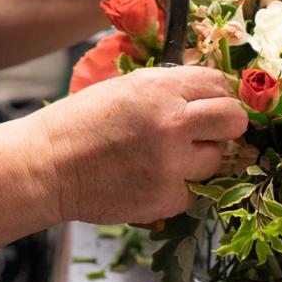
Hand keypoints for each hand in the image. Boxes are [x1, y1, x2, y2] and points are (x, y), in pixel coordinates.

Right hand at [26, 67, 247, 223]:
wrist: (47, 165)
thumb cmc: (79, 123)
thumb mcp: (124, 88)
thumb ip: (166, 88)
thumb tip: (205, 93)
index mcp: (160, 88)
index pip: (219, 84)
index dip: (219, 94)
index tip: (213, 104)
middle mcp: (172, 122)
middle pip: (234, 120)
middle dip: (226, 125)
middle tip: (207, 132)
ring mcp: (172, 163)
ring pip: (216, 160)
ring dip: (197, 160)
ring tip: (164, 158)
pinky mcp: (166, 198)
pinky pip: (193, 193)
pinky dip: (176, 189)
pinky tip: (149, 179)